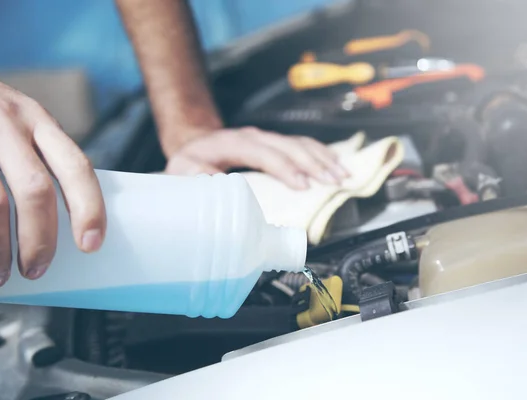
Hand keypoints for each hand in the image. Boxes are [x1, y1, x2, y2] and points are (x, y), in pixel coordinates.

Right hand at [0, 75, 105, 286]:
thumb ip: (35, 153)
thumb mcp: (12, 117)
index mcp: (35, 119)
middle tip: (37, 269)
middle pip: (35, 190)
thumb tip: (56, 218)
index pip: (75, 165)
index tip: (92, 244)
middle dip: (40, 239)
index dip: (89, 208)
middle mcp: (5, 122)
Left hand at [164, 127, 348, 188]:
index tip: (303, 185)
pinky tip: (338, 163)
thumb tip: (215, 184)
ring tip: (344, 175)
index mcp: (234, 143)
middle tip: (334, 182)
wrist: (196, 143)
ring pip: (300, 143)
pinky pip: (303, 144)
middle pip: (289, 146)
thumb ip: (196, 176)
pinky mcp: (276, 143)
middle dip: (314, 164)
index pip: (264, 153)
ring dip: (324, 158)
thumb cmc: (190, 161)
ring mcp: (267, 138)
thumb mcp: (183, 170)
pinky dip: (322, 153)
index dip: (285, 168)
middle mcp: (255, 137)